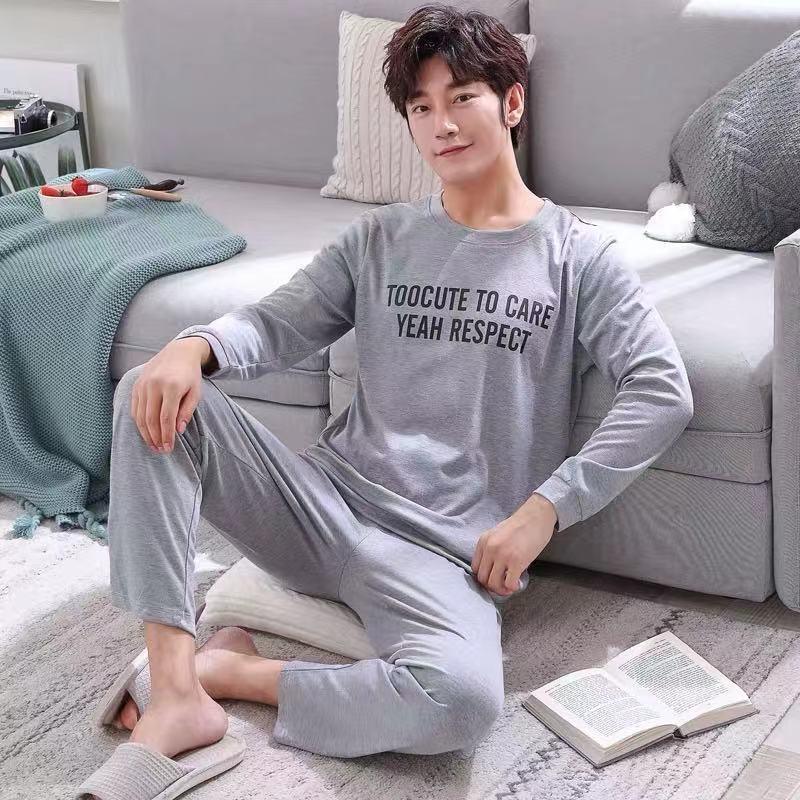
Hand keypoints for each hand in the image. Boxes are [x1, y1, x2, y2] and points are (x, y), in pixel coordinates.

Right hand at [129, 337, 208, 453]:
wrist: (179, 352)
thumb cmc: (190, 375)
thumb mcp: (196, 392)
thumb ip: (187, 411)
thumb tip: (178, 430)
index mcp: (172, 387)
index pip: (166, 418)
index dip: (166, 435)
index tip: (168, 448)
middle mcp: (154, 385)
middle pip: (150, 418)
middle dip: (155, 438)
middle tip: (160, 450)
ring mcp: (143, 384)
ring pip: (140, 415)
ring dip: (145, 433)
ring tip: (152, 445)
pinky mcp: (136, 384)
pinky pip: (134, 407)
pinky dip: (138, 421)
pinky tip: (145, 431)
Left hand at [470, 495, 556, 595]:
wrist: (537, 516)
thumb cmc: (521, 525)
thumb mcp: (498, 535)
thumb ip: (492, 550)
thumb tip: (493, 570)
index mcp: (483, 542)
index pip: (475, 568)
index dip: (485, 577)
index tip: (494, 578)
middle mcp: (490, 549)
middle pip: (482, 578)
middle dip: (492, 586)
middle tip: (502, 586)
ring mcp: (502, 555)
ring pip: (493, 584)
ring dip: (501, 590)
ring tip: (510, 587)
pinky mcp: (516, 561)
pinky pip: (509, 584)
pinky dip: (512, 588)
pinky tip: (517, 584)